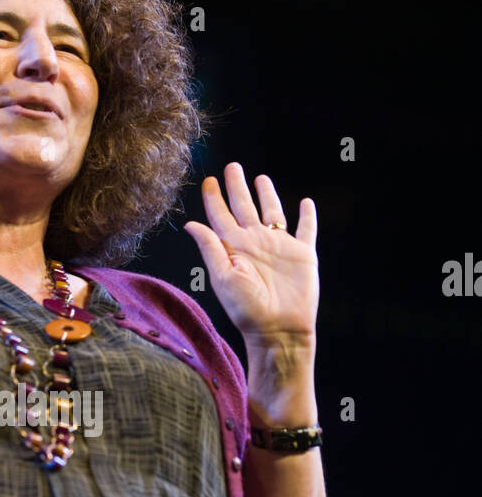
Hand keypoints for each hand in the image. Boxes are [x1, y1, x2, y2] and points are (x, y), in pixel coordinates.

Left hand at [183, 163, 317, 344]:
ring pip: (273, 212)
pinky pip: (306, 230)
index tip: (209, 180)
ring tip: (261, 178)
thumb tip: (190, 224)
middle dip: (238, 187)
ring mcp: (280, 247)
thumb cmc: (247, 310)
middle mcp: (256, 243)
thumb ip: (210, 248)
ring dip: (268, 195)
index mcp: (234, 247)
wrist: (278, 330)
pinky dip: (307, 216)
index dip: (214, 198)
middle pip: (245, 207)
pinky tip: (306, 203)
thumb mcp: (223, 277)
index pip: (221, 216)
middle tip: (232, 167)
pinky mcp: (302, 255)